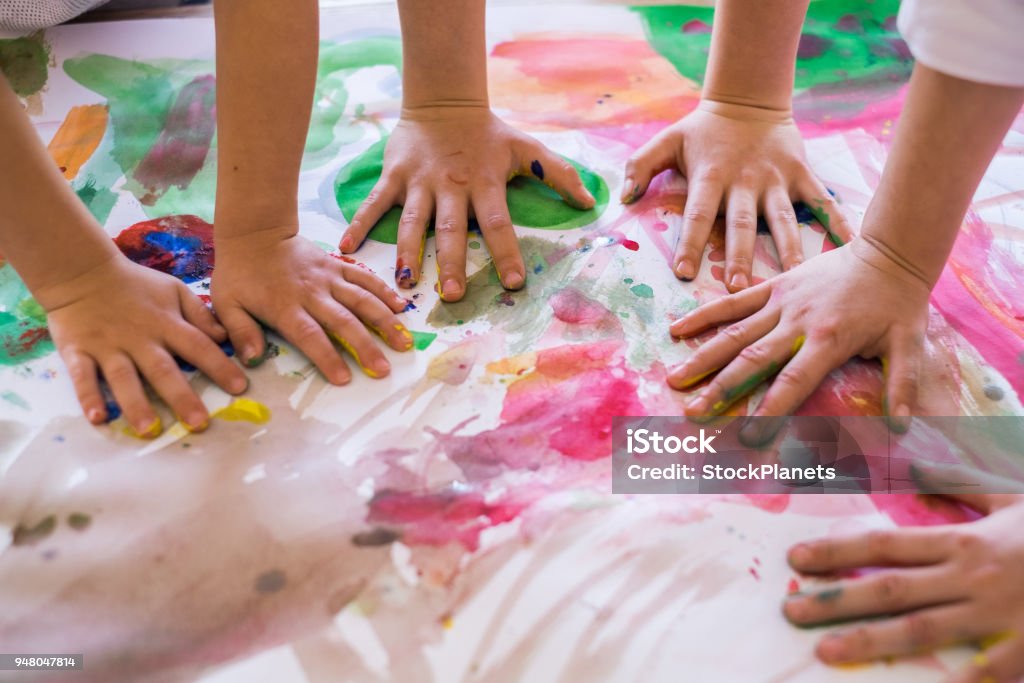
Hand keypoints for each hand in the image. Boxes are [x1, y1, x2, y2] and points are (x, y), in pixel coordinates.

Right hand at [38, 256, 247, 436]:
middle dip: (182, 397)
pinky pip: (83, 376)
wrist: (82, 272)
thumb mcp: (174, 290)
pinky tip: (98, 418)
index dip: (220, 366)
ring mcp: (108, 347)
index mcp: (166, 324)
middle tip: (199, 423)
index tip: (240, 388)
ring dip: (137, 405)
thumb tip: (225, 337)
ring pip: (124, 378)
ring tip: (149, 430)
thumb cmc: (135, 285)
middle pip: (163, 370)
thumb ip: (199, 314)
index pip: (199, 346)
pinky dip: (88, 397)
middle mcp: (140, 339)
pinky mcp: (78, 352)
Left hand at [211, 229, 412, 383]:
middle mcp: (313, 293)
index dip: (328, 357)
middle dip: (366, 346)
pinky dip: (384, 291)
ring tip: (404, 343)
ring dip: (385, 322)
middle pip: (344, 321)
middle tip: (384, 370)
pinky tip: (401, 307)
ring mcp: (329, 278)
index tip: (345, 378)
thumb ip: (240, 332)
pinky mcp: (338, 265)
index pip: (310, 335)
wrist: (254, 233)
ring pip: (362, 300)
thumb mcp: (226, 304)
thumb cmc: (239, 274)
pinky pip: (364, 278)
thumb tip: (252, 361)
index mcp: (285, 306)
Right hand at [339, 106, 595, 300]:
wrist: (444, 101)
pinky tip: (346, 247)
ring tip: (407, 284)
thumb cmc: (488, 133)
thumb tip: (590, 201)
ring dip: (409, 253)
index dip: (505, 252)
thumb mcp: (526, 148)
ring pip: (413, 222)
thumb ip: (559, 174)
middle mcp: (451, 186)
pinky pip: (374, 203)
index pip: (497, 222)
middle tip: (453, 295)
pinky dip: (360, 224)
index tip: (512, 283)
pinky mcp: (393, 176)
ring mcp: (418, 182)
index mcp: (484, 182)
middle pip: (452, 230)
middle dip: (453, 263)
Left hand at [623, 100, 851, 288]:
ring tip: (791, 280)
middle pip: (741, 224)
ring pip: (782, 220)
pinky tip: (852, 245)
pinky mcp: (801, 175)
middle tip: (739, 288)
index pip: (697, 214)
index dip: (689, 243)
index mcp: (711, 177)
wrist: (749, 101)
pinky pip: (822, 202)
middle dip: (740, 256)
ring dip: (786, 250)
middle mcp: (744, 181)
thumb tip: (623, 196)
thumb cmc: (703, 130)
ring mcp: (776, 179)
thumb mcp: (667, 140)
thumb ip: (641, 165)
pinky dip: (838, 222)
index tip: (683, 273)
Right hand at [667, 235, 929, 418]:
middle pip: (752, 361)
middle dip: (721, 390)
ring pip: (734, 334)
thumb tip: (901, 425)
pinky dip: (705, 316)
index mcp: (829, 340)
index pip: (793, 382)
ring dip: (703, 357)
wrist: (889, 251)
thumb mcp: (909, 344)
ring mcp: (780, 303)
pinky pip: (734, 303)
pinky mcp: (772, 286)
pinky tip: (677, 330)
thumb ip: (902, 384)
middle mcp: (797, 322)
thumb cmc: (899, 302)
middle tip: (694, 414)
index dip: (771, 410)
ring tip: (675, 379)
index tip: (748, 437)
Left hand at [784, 488, 1023, 681]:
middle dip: (836, 599)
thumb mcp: (1012, 497)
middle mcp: (971, 576)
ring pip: (922, 630)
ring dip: (870, 641)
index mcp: (964, 541)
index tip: (796, 558)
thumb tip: (917, 465)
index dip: (839, 550)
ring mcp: (999, 614)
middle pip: (891, 589)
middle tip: (789, 610)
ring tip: (826, 651)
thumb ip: (960, 483)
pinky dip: (962, 679)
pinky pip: (991, 668)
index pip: (886, 545)